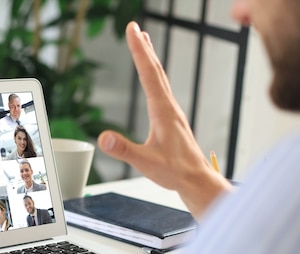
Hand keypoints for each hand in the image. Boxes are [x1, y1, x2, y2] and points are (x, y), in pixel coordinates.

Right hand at [98, 22, 231, 218]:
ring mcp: (172, 112)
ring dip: (150, 58)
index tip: (133, 29)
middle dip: (144, 47)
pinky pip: (161, 89)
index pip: (149, 74)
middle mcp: (169, 107)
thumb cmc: (174, 172)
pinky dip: (154, 75)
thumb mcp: (146, 163)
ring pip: (160, 78)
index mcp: (163, 112)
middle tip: (135, 27)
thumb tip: (103, 137)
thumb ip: (124, 150)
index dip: (139, 51)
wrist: (196, 180)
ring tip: (144, 42)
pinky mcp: (171, 119)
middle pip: (156, 70)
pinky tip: (152, 78)